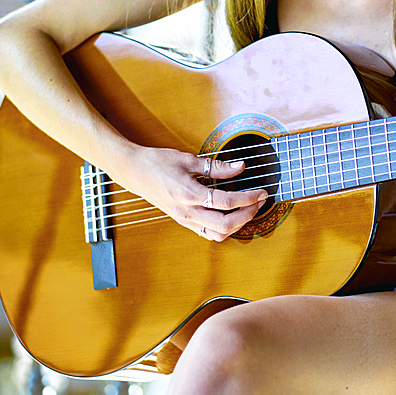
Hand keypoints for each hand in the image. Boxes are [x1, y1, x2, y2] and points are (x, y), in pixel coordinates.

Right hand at [109, 146, 267, 242]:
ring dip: (237, 225)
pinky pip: (207, 233)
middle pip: (225, 225)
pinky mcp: (182, 221)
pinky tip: (231, 215)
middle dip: (248, 214)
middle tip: (259, 201)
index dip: (248, 198)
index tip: (261, 191)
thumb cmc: (158, 162)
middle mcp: (187, 212)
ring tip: (248, 209)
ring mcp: (184, 219)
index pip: (226, 202)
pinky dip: (223, 228)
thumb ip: (217, 166)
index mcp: (189, 194)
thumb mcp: (189, 160)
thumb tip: (241, 167)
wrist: (133, 171)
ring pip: (217, 234)